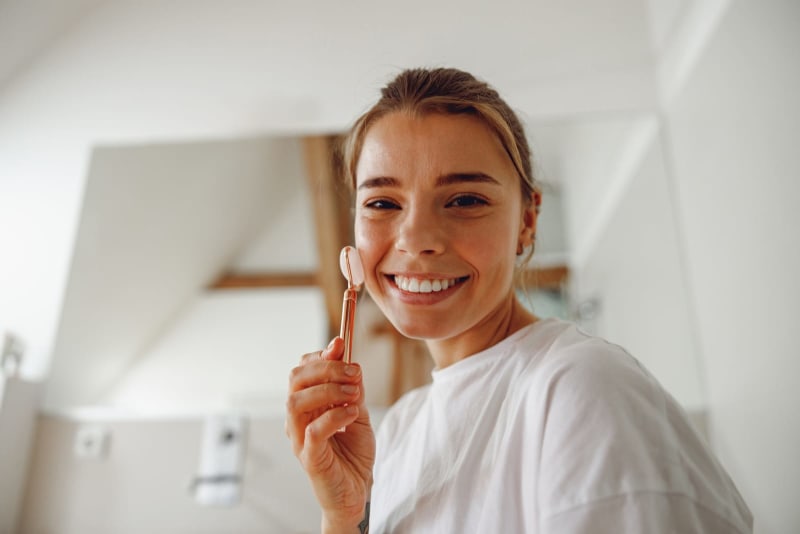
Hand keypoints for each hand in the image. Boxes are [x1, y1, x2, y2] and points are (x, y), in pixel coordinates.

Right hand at [286, 337, 374, 530]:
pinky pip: (312, 431)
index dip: (320, 355)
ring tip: (353, 394)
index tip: (341, 346)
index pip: (302, 369)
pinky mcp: (309, 458)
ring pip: (296, 402)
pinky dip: (333, 416)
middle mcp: (298, 418)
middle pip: (296, 379)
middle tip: (354, 372)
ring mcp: (299, 438)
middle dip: (326, 368)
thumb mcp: (357, 412)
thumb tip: (349, 360)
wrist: (356, 491)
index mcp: (308, 404)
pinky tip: (351, 414)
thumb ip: (352, 389)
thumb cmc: (352, 453)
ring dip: (328, 390)